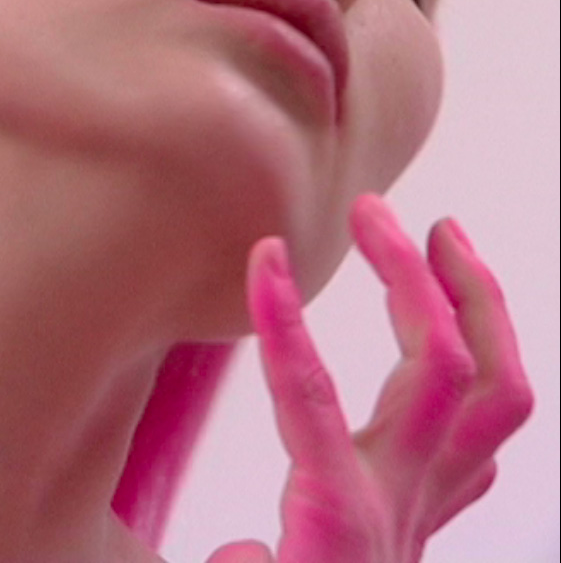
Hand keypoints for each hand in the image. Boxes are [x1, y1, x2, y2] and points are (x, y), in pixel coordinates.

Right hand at [206, 194, 532, 562]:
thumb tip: (246, 550)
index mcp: (338, 525)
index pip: (312, 406)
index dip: (288, 328)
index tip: (265, 259)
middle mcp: (400, 505)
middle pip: (439, 372)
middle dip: (412, 279)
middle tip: (376, 214)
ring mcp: (431, 504)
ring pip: (497, 392)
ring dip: (480, 305)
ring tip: (445, 237)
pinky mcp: (437, 508)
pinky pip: (492, 428)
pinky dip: (485, 360)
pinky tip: (459, 325)